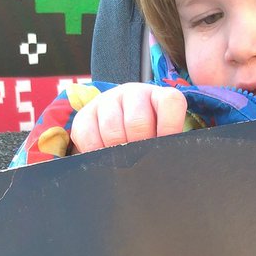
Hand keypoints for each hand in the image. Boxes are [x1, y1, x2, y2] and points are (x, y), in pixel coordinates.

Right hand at [70, 84, 188, 152]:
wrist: (118, 128)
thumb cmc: (148, 137)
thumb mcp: (162, 136)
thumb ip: (167, 144)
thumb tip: (167, 162)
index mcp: (159, 96)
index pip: (170, 102)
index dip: (169, 128)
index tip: (164, 149)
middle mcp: (134, 93)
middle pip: (138, 122)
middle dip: (140, 147)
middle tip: (140, 160)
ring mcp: (107, 100)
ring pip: (112, 130)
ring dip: (117, 152)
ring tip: (122, 162)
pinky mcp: (85, 113)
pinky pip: (88, 136)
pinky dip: (95, 152)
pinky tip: (103, 157)